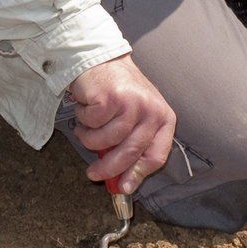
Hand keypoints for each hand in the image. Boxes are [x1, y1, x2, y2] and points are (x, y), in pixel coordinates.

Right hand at [69, 54, 175, 193]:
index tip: (124, 188)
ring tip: (87, 126)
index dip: (138, 174)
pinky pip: (91, 125)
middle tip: (93, 174)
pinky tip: (85, 107)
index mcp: (163, 118)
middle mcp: (151, 111)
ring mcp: (132, 103)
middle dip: (109, 168)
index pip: (156, 155)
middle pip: (130, 153)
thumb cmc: (116, 92)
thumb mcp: (132, 119)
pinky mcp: (111, 98)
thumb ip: (130, 147)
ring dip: (90, 138)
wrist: (100, 59)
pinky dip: (83, 121)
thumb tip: (121, 183)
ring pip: (106, 140)